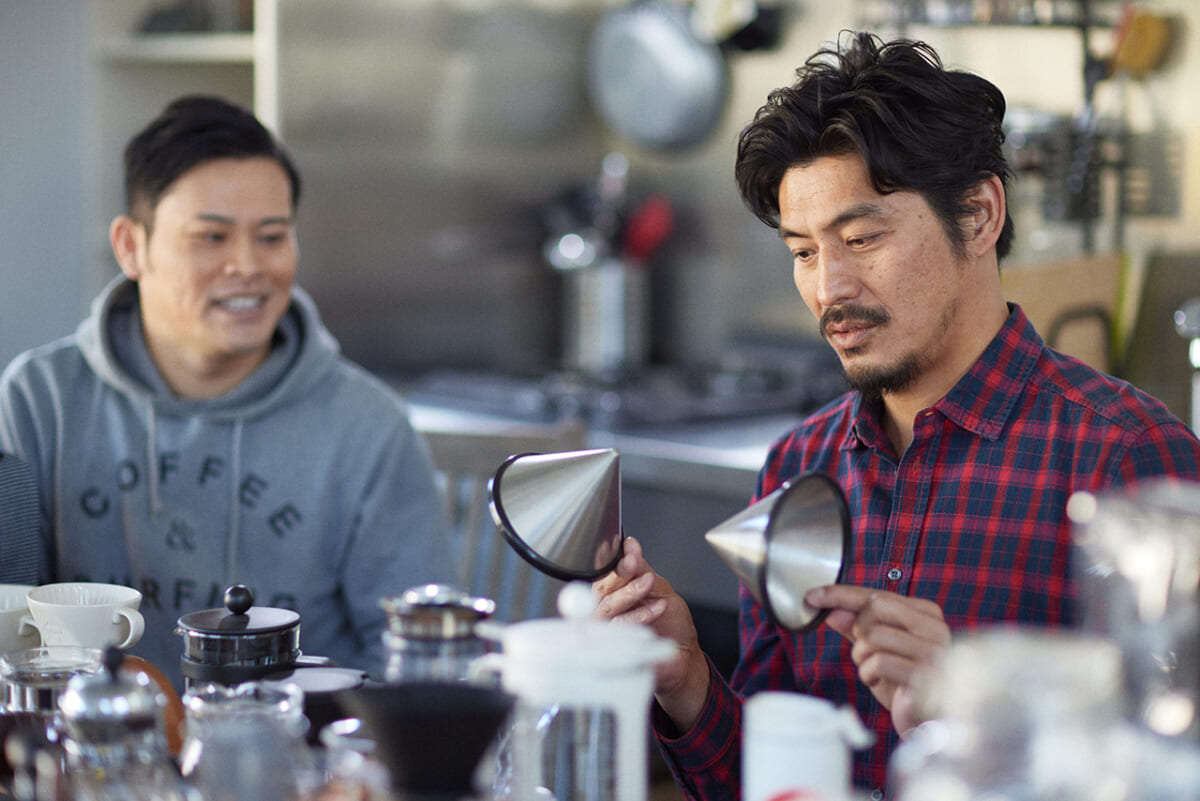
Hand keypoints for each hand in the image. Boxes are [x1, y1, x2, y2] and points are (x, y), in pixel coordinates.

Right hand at [593, 536, 709, 731]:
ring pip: (606, 608)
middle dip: (619, 574)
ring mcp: (607, 633)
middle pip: (600, 590)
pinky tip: (657, 608)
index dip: (614, 562)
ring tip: (649, 583)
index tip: (629, 551)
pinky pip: (618, 631)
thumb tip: (629, 545)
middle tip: (634, 563)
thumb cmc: (669, 624)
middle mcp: (604, 613)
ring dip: (630, 592)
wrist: (684, 654)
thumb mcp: (658, 589)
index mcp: (612, 595)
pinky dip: (639, 616)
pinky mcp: (613, 651)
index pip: (603, 575)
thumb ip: (641, 569)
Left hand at [804, 585, 948, 735]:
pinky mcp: (927, 676)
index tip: (812, 596)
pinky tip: (877, 682)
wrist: (922, 722)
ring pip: (874, 636)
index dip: (841, 594)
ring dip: (861, 656)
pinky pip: (879, 662)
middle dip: (858, 630)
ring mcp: (935, 652)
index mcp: (926, 614)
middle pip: (876, 608)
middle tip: (863, 650)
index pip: (877, 595)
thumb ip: (855, 626)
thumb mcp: (875, 648)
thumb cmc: (900, 681)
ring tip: (872, 670)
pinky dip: (868, 673)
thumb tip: (831, 609)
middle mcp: (936, 628)